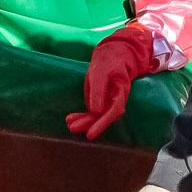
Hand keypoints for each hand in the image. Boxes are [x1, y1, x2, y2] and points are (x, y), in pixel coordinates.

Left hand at [66, 23, 158, 140]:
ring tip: (69, 124)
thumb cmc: (108, 62)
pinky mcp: (101, 102)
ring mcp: (109, 102)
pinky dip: (82, 116)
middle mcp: (117, 100)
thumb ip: (99, 91)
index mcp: (121, 91)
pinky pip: (93, 112)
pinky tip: (70, 119)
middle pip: (104, 116)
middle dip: (89, 124)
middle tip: (72, 128)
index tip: (90, 134)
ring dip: (84, 121)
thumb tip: (96, 112)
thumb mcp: (100, 72)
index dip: (102, 123)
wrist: (112, 56)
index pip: (113, 111)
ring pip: (98, 116)